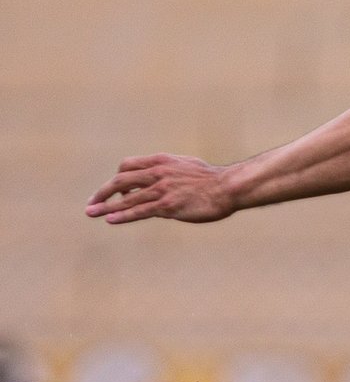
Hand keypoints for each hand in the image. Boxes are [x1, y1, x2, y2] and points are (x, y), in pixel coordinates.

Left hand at [85, 155, 236, 224]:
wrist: (228, 187)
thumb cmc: (210, 179)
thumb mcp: (186, 166)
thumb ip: (169, 170)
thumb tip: (161, 176)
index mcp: (161, 161)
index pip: (127, 167)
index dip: (117, 178)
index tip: (113, 191)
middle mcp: (157, 173)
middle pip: (120, 181)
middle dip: (102, 192)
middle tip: (91, 202)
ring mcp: (161, 190)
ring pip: (126, 198)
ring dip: (105, 206)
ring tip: (90, 213)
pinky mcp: (167, 206)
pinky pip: (139, 211)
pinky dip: (122, 215)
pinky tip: (110, 219)